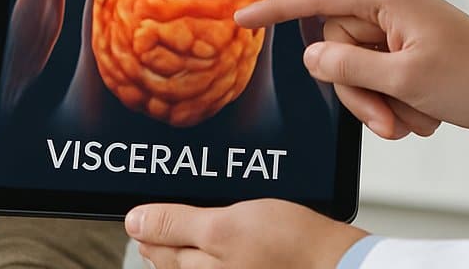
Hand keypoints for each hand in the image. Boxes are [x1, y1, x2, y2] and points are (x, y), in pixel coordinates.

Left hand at [125, 199, 365, 268]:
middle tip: (177, 207)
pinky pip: (220, 261)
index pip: (154, 247)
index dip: (148, 221)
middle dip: (170, 231)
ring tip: (207, 219)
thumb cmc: (290, 247)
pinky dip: (217, 245)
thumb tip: (134, 222)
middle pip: (173, 256)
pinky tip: (234, 231)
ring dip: (195, 235)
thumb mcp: (222, 228)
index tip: (148, 204)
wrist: (334, 263)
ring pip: (197, 258)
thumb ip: (176, 225)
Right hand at [236, 0, 468, 145]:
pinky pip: (376, 77)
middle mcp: (390, 4)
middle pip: (337, 45)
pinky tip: (422, 115)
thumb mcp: (405, 79)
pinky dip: (393, 102)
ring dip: (378, 103)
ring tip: (412, 119)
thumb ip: (349, 68)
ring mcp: (398, 27)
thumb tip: (311, 57)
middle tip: (387, 118)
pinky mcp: (406, 49)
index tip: (244, 16)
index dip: (278, 7)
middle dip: (357, 89)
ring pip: (355, 68)